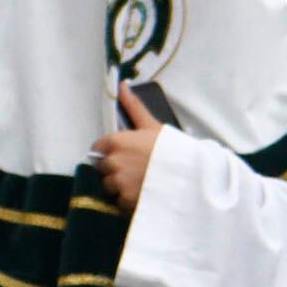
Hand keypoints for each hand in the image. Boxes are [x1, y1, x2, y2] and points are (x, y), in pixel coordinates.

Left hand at [91, 83, 164, 206]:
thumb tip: (122, 85)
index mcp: (116, 141)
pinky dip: (127, 200)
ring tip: (140, 182)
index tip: (123, 154)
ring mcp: (118, 182)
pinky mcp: (124, 200)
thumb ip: (133, 106)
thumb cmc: (171, 148)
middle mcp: (112, 162)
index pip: (97, 147)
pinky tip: (143, 193)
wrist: (189, 174)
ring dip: (120, 185)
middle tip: (136, 168)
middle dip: (114, 168)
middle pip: (103, 168)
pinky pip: (118, 201)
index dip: (109, 151)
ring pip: (109, 185)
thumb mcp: (151, 125)